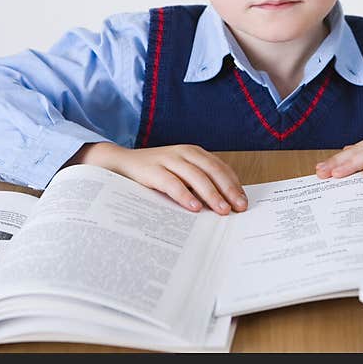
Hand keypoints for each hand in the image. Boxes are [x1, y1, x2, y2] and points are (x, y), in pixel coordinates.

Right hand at [65, 142, 247, 214]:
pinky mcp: (152, 170)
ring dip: (211, 194)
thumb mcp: (179, 175)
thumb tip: (224, 205)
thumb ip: (198, 184)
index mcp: (194, 153)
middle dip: (228, 190)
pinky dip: (185, 195)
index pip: (221, 167)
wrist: (118, 164)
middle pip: (213, 170)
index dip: (234, 184)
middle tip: (239, 208)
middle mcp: (184, 153)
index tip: (244, 202)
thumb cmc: (154, 173)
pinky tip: (194, 207)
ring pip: (196, 176)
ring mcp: (168, 159)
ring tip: (222, 210)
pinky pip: (172, 183)